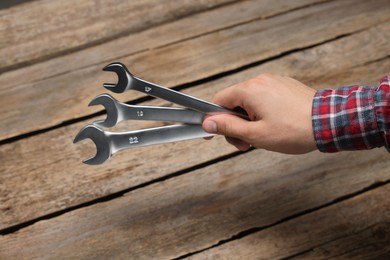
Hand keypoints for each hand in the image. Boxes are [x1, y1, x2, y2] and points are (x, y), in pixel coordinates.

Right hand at [202, 74, 316, 153]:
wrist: (330, 122)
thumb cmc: (294, 130)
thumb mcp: (255, 134)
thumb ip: (228, 127)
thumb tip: (207, 123)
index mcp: (249, 90)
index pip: (218, 100)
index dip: (213, 119)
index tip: (214, 134)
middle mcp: (260, 81)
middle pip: (234, 102)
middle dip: (235, 124)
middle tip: (245, 144)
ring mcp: (274, 81)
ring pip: (249, 102)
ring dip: (249, 120)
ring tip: (263, 137)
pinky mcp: (285, 86)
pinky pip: (264, 98)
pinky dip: (262, 113)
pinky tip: (274, 126)